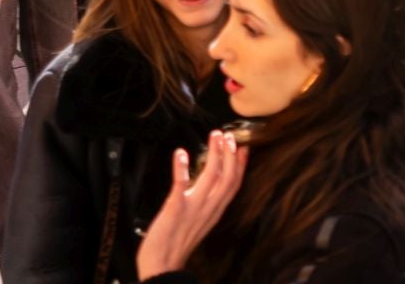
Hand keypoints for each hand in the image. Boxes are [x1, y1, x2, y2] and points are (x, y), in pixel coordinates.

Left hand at [135, 132, 246, 278]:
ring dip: (215, 154)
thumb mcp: (198, 223)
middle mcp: (208, 209)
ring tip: (215, 136)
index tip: (243, 148)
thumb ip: (204, 205)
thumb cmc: (175, 245)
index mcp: (214, 212)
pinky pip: (180, 186)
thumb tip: (208, 187)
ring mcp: (193, 208)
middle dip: (230, 155)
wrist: (161, 268)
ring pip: (211, 177)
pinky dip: (181, 168)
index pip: (233, 185)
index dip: (240, 166)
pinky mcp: (175, 209)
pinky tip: (181, 153)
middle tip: (229, 135)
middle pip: (227, 178)